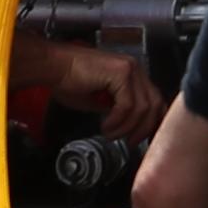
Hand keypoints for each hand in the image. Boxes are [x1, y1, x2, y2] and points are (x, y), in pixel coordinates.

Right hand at [30, 36, 166, 134]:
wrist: (52, 66)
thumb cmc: (68, 79)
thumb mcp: (99, 100)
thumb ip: (117, 109)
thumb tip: (127, 126)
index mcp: (132, 73)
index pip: (155, 100)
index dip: (151, 122)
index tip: (142, 137)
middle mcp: (134, 68)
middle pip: (155, 104)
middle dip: (143, 128)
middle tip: (130, 141)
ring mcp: (129, 68)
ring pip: (142, 108)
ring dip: (126, 127)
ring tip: (110, 133)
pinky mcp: (120, 72)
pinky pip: (127, 105)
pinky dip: (117, 120)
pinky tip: (105, 125)